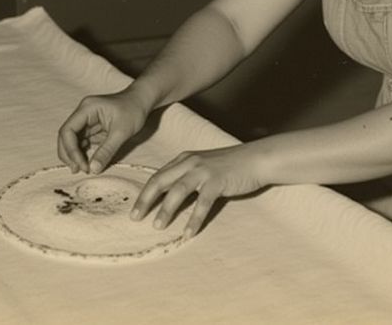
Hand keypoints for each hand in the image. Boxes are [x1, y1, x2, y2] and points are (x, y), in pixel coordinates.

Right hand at [56, 86, 152, 173]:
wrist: (142, 101)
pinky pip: (82, 142)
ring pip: (72, 140)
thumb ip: (107, 150)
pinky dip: (83, 153)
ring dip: (75, 155)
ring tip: (84, 169)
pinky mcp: (92, 127)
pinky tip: (88, 163)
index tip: (82, 165)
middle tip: (77, 170)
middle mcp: (83, 113)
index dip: (71, 150)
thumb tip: (93, 169)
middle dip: (69, 154)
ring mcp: (87, 120)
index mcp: (87, 108)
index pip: (68, 130)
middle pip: (66, 135)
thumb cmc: (134, 110)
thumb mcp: (122, 132)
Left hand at [130, 144, 265, 238]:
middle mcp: (190, 162)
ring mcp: (204, 171)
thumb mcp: (204, 167)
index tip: (135, 209)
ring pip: (178, 191)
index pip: (158, 176)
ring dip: (166, 209)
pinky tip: (188, 232)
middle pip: (161, 181)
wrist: (256, 159)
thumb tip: (170, 198)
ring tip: (157, 226)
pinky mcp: (217, 181)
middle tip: (135, 217)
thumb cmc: (230, 166)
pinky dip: (194, 219)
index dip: (144, 193)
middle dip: (146, 200)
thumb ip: (187, 178)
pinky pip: (202, 203)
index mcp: (184, 159)